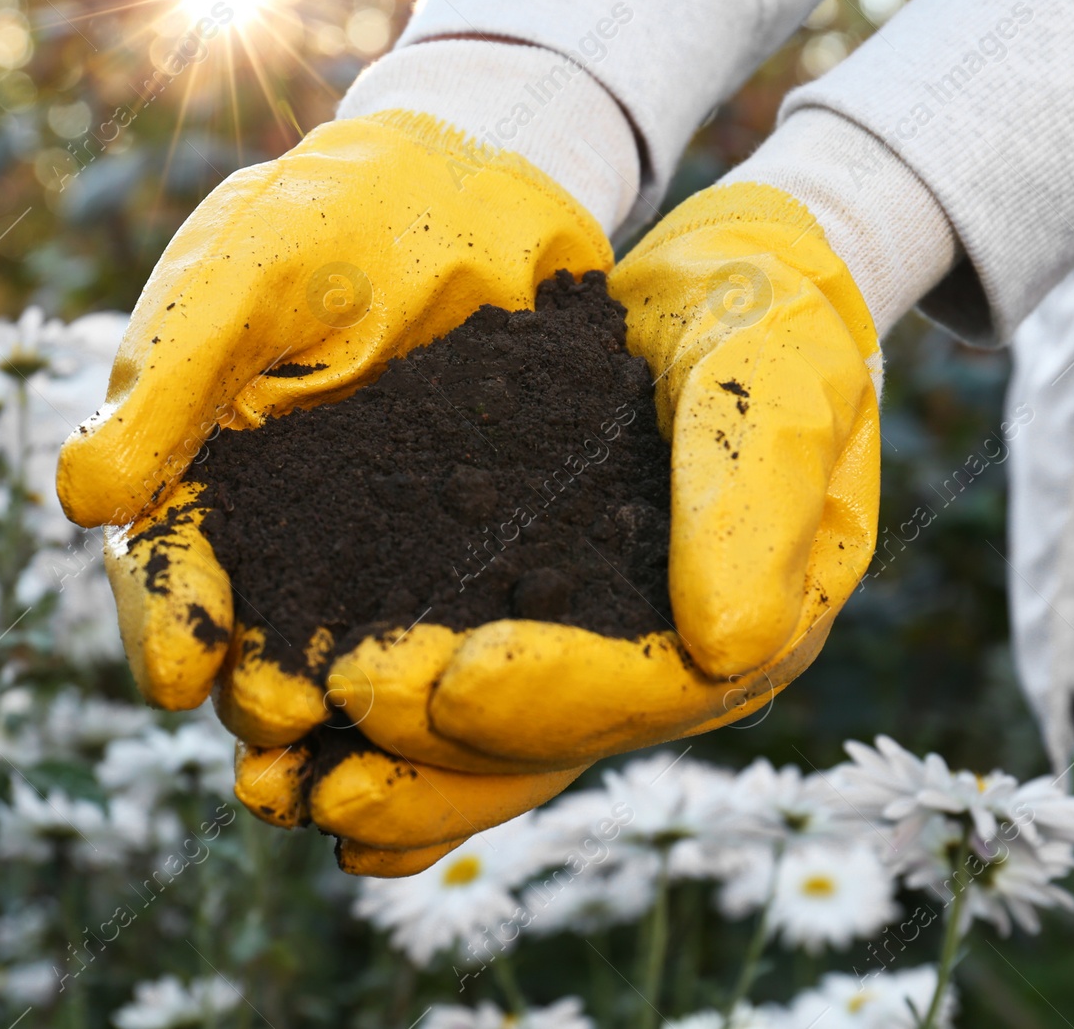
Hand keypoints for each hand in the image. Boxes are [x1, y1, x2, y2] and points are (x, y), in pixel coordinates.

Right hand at [60, 109, 610, 873]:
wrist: (477, 182)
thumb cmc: (338, 213)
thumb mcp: (249, 279)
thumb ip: (172, 383)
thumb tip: (82, 502)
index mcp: (204, 454)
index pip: (167, 555)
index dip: (166, 618)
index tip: (179, 674)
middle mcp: (283, 512)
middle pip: (251, 621)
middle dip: (254, 680)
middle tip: (279, 721)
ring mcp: (379, 531)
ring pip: (344, 636)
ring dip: (338, 698)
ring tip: (347, 749)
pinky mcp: (467, 533)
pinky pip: (446, 612)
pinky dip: (437, 664)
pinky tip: (451, 714)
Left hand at [323, 181, 881, 788]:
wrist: (727, 285)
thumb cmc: (769, 317)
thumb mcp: (781, 374)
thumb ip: (754, 497)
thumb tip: (726, 647)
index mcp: (758, 621)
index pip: (653, 689)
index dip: (552, 699)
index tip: (448, 687)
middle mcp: (676, 661)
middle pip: (559, 737)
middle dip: (446, 746)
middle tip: (338, 722)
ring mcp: (604, 647)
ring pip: (503, 745)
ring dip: (400, 775)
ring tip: (293, 788)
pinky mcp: (542, 617)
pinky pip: (470, 699)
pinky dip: (397, 746)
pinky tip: (313, 768)